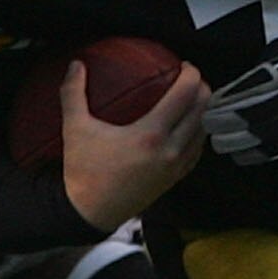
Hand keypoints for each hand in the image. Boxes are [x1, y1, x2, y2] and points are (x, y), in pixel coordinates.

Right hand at [62, 59, 205, 228]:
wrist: (89, 213)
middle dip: (202, 88)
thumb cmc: (84, 173)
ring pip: (204, 131)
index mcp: (151, 135)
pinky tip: (188, 128)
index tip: (184, 66)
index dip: (191, 74)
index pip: (185, 95)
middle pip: (202, 110)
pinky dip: (198, 134)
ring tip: (192, 99)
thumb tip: (76, 64)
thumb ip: (73, 93)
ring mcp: (175, 167)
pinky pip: (196, 151)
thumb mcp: (75, 129)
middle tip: (190, 78)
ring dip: (202, 111)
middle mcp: (170, 150)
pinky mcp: (174, 180)